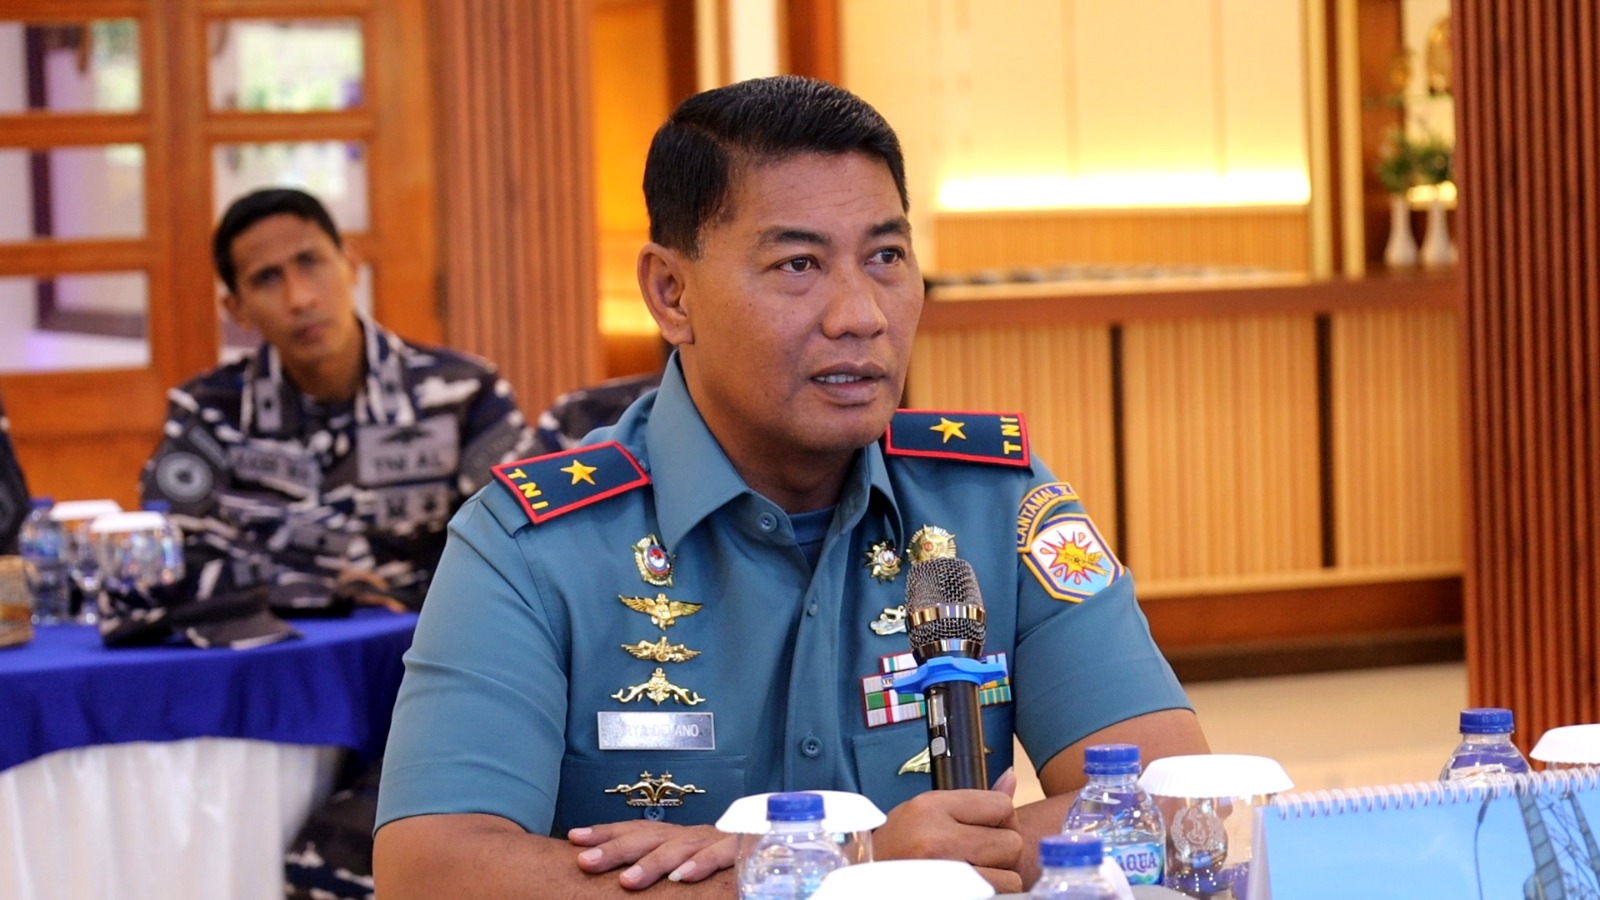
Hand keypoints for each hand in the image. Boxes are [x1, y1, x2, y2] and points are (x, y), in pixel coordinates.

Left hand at [568, 820, 737, 889]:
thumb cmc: (723, 856)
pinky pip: (720, 856)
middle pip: (647, 837)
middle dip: (615, 848)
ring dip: (653, 863)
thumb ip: (661, 864)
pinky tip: (683, 877)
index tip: (574, 838)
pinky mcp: (740, 849)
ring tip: (628, 880)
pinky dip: (702, 865)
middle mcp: (689, 834)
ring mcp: (713, 839)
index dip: (605, 832)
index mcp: (673, 836)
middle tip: (584, 861)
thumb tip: (622, 878)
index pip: (635, 830)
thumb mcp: (687, 859)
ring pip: (679, 848)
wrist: (777, 836)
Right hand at [872, 768, 1025, 892]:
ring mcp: (945, 874)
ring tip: (972, 872)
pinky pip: (998, 895)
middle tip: (977, 854)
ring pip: (1010, 876)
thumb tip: (1011, 780)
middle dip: (1001, 851)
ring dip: (997, 877)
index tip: (985, 828)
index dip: (1001, 819)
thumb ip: (970, 801)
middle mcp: (937, 839)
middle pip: (1011, 843)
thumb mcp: (925, 811)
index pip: (1001, 806)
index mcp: (930, 808)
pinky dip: (991, 892)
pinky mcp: (954, 895)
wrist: (865, 880)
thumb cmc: (897, 846)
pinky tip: (970, 886)